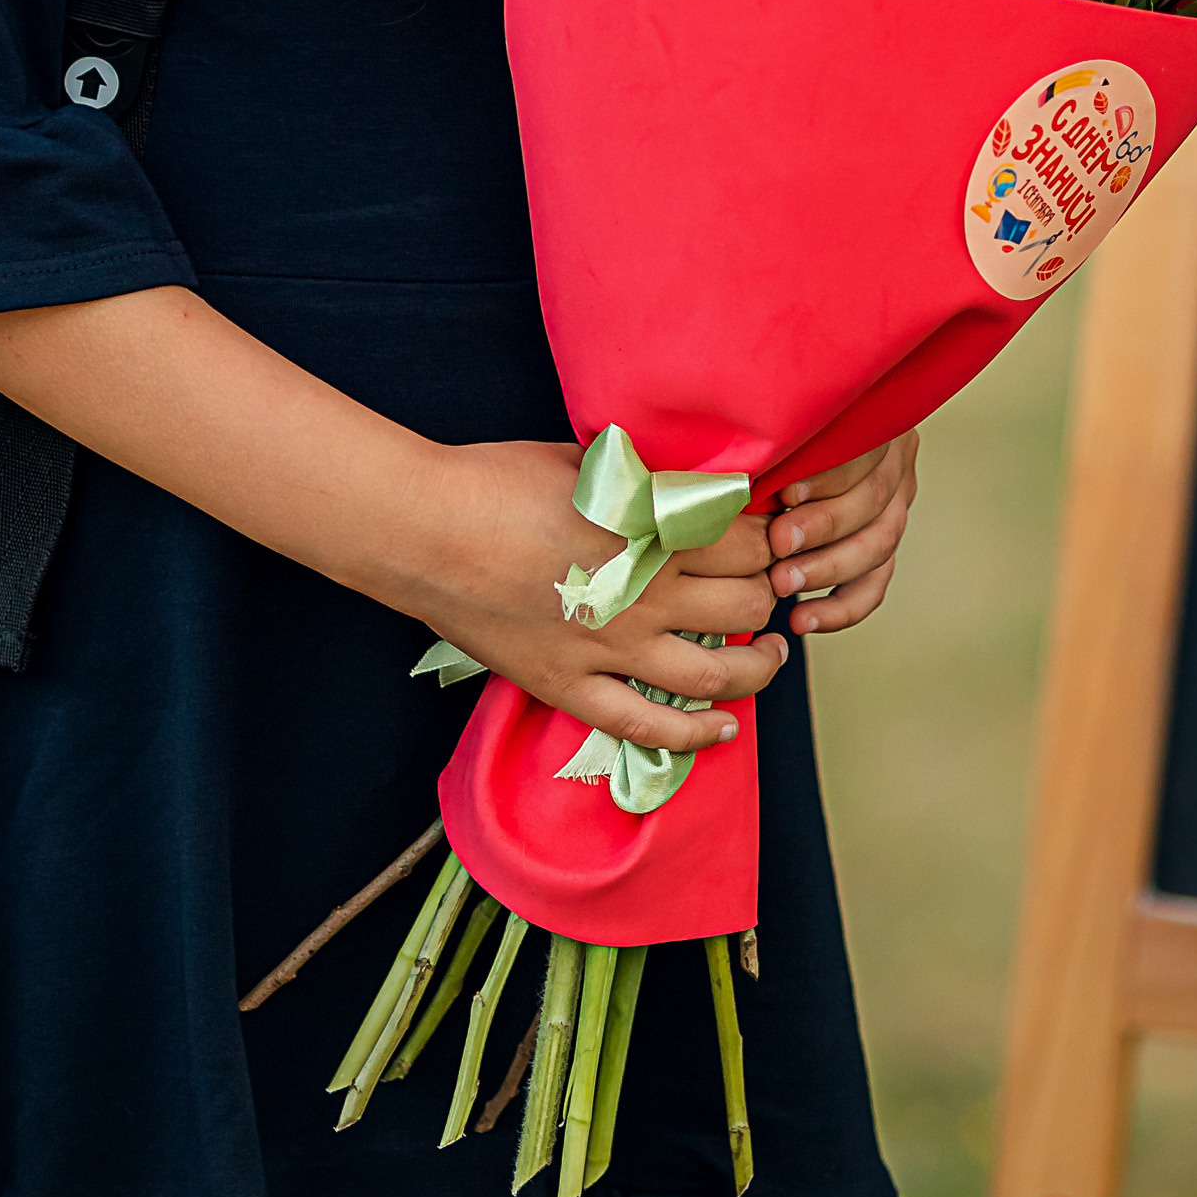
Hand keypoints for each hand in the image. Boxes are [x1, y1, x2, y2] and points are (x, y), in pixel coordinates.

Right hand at [396, 440, 786, 758]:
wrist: (425, 531)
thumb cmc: (496, 482)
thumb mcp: (588, 462)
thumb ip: (645, 482)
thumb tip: (688, 487)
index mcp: (652, 531)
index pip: (746, 541)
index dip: (766, 537)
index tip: (765, 533)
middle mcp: (646, 594)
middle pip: (745, 603)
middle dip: (768, 590)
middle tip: (768, 583)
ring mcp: (611, 649)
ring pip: (716, 672)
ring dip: (759, 665)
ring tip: (772, 651)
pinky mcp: (571, 686)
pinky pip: (646, 728)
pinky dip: (695, 734)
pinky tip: (725, 728)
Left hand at [768, 431, 917, 635]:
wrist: (779, 439)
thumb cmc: (771, 436)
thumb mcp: (778, 426)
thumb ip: (775, 442)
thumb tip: (744, 467)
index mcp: (872, 421)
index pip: (863, 450)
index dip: (826, 476)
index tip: (784, 493)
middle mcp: (895, 463)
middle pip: (872, 500)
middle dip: (821, 527)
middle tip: (777, 545)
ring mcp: (896, 506)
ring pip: (877, 545)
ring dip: (826, 569)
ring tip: (781, 584)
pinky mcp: (884, 546)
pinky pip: (873, 586)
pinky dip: (839, 608)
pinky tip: (803, 618)